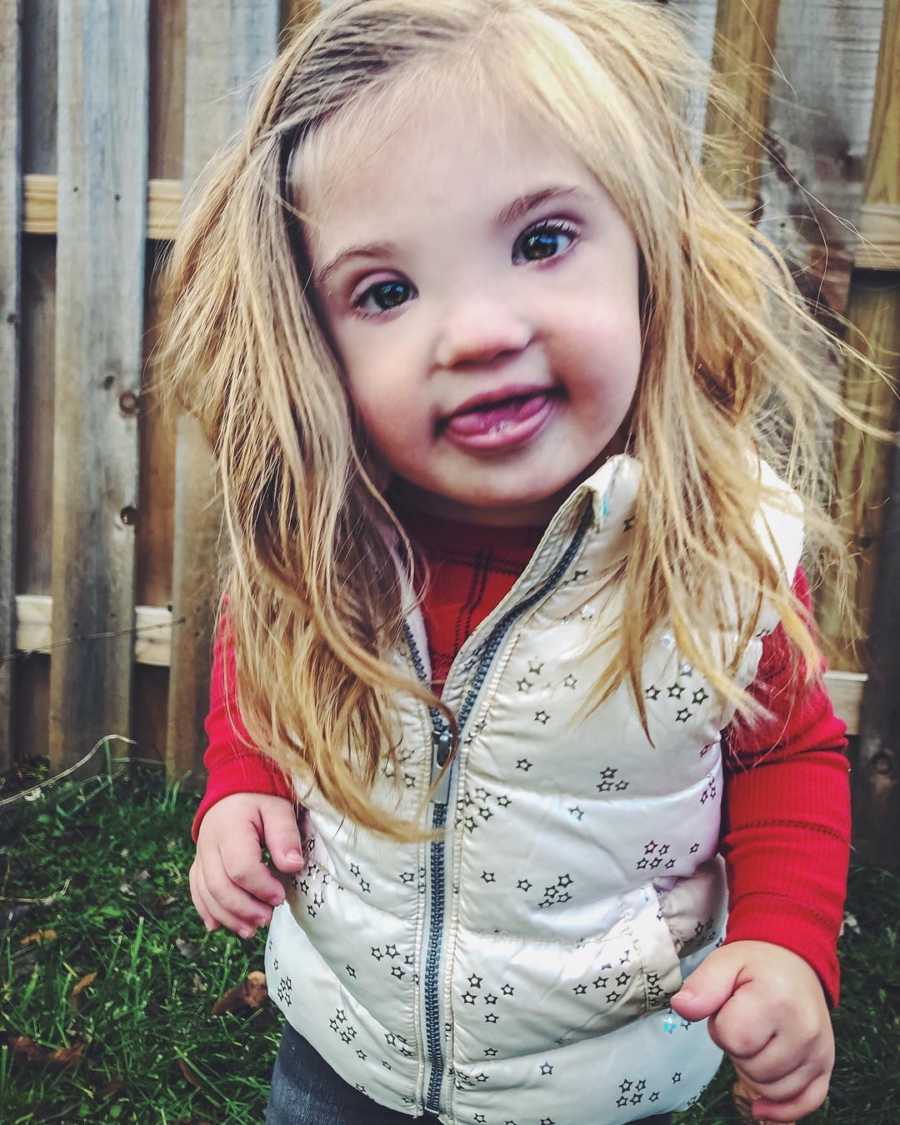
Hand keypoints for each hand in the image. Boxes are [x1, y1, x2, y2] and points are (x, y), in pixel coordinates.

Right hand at [189, 793, 303, 938]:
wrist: (235, 788)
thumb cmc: (261, 799)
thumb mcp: (279, 808)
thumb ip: (285, 835)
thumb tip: (293, 866)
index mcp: (230, 827)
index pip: (241, 867)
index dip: (261, 887)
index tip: (280, 896)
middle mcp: (209, 843)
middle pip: (220, 886)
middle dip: (244, 909)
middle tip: (268, 918)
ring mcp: (200, 855)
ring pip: (206, 893)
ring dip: (228, 916)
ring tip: (251, 929)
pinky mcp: (199, 864)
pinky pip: (197, 891)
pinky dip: (207, 911)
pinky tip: (219, 926)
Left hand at [670, 940, 833, 1121]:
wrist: (794, 961)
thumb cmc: (755, 965)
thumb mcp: (723, 962)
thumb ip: (702, 986)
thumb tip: (681, 1007)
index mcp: (777, 1000)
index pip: (733, 1039)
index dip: (721, 1027)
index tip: (729, 1008)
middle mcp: (804, 1029)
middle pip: (752, 1069)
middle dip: (738, 1050)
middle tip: (745, 1021)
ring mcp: (819, 1051)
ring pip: (772, 1090)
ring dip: (755, 1072)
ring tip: (758, 1038)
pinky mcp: (826, 1066)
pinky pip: (804, 1103)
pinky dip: (781, 1108)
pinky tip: (761, 1106)